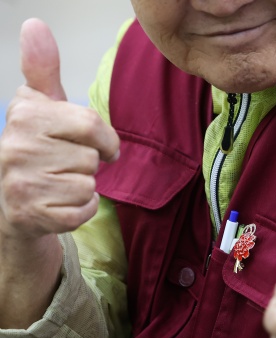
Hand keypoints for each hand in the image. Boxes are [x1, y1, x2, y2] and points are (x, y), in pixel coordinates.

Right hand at [0, 19, 119, 241]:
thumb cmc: (39, 149)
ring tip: (59, 182)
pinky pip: (83, 210)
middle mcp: (15, 147)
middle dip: (88, 164)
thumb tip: (36, 25)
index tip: (96, 144)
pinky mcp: (32, 214)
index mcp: (24, 115)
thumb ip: (43, 69)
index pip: (90, 123)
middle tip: (65, 165)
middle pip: (91, 157)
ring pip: (88, 184)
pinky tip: (61, 203)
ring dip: (83, 187)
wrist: (12, 200)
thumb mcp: (41, 106)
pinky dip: (81, 209)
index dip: (104, 138)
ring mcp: (21, 183)